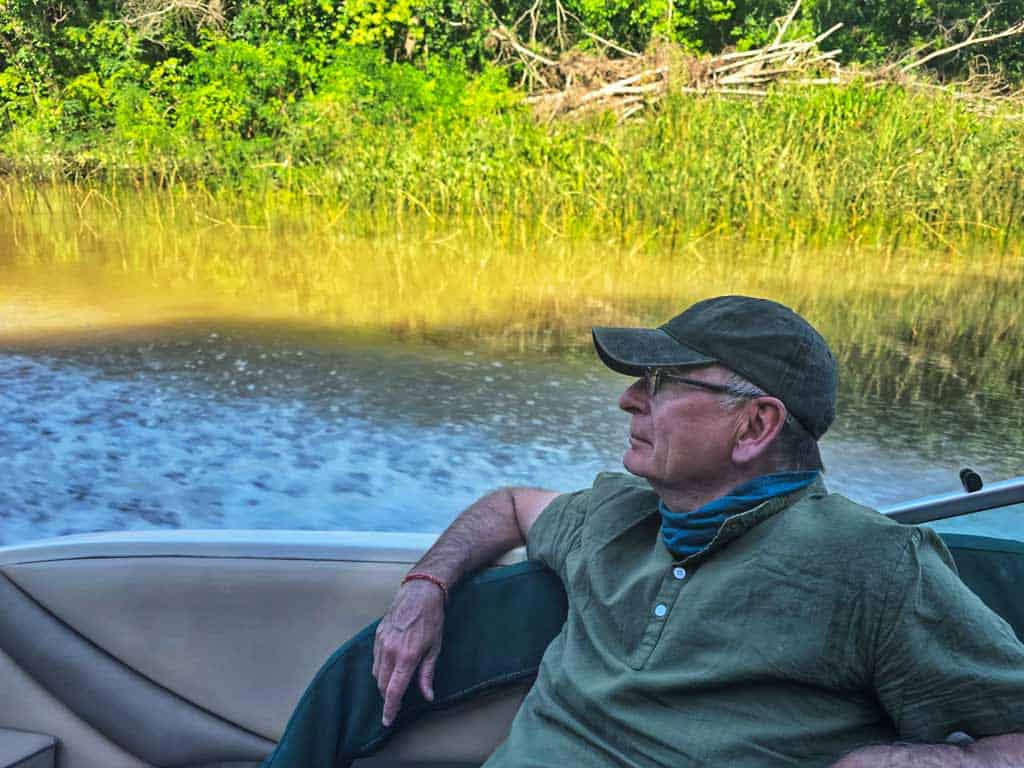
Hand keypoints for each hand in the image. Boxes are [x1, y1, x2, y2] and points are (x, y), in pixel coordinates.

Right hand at [372, 578, 445, 726]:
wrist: (420, 592)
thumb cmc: (432, 619)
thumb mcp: (435, 648)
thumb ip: (427, 674)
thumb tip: (427, 696)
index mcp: (406, 657)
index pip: (393, 691)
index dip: (390, 709)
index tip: (387, 720)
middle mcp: (390, 651)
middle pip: (382, 684)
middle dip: (387, 697)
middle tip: (394, 703)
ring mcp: (381, 642)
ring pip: (376, 673)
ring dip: (383, 683)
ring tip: (393, 685)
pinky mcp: (377, 635)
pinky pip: (375, 659)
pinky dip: (380, 668)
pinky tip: (389, 667)